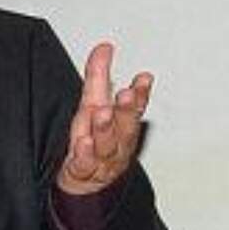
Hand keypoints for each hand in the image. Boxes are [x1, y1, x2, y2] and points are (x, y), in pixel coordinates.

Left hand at [56, 42, 152, 195]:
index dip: (141, 94)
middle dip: (127, 110)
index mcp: (121, 124)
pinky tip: (84, 142)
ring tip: (102, 113)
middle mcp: (117, 142)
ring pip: (107, 145)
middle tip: (127, 94)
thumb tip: (104, 46)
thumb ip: (98, 75)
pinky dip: (86, 154)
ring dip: (106, 129)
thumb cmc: (93, 141)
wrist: (85, 183)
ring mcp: (103, 159)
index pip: (135, 107)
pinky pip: (86, 164)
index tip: (144, 78)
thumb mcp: (92, 104)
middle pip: (126, 126)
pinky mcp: (84, 172)